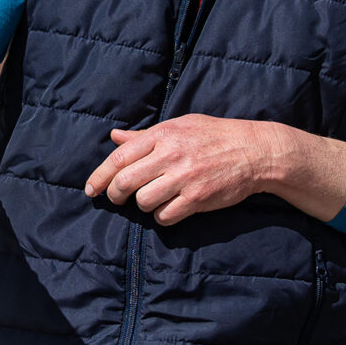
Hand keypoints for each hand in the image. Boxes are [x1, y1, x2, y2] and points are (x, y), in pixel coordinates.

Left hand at [83, 114, 281, 225]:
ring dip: (143, 206)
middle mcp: (170, 155)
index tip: (91, 189)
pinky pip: (165, 216)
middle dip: (115, 195)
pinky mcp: (198, 198)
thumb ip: (145, 136)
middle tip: (118, 199)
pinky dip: (162, 217)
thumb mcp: (180, 126)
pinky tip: (170, 209)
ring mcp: (184, 178)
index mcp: (162, 135)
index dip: (99, 176)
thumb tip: (115, 136)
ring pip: (143, 202)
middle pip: (125, 182)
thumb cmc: (214, 136)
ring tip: (153, 200)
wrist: (254, 151)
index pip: (119, 158)